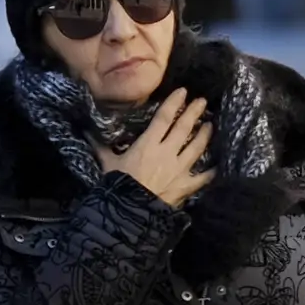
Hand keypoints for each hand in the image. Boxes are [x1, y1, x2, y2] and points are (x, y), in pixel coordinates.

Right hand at [95, 89, 215, 208]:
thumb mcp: (107, 164)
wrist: (130, 212)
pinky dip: (211, 171)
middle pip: (184, 128)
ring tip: (210, 124)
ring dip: (205, 134)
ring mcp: (179, 169)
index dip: (174, 103)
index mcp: (147, 145)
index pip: (164, 118)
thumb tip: (86, 133)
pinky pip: (203, 177)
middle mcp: (167, 153)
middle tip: (202, 101)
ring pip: (197, 147)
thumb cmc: (117, 186)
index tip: (183, 92)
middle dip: (194, 112)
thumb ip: (101, 148)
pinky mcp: (186, 186)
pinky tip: (218, 165)